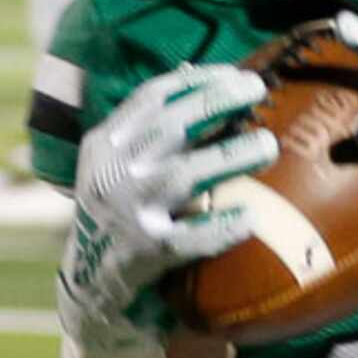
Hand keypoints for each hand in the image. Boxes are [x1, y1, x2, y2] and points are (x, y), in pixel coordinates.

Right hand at [57, 63, 275, 343]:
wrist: (88, 283)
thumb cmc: (115, 212)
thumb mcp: (116, 163)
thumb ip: (149, 125)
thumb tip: (196, 74)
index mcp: (105, 144)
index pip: (152, 98)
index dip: (198, 81)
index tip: (236, 74)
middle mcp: (113, 173)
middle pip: (170, 126)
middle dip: (217, 102)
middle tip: (259, 90)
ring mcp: (128, 213)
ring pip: (184, 175)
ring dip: (230, 156)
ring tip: (269, 145)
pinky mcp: (145, 252)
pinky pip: (190, 237)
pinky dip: (221, 226)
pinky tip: (250, 217)